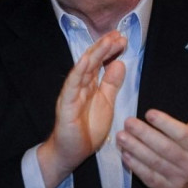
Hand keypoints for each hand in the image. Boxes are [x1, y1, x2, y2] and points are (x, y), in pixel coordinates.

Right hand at [37, 31, 126, 187]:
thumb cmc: (87, 129)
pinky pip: (71, 86)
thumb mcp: (106, 103)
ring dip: (95, 54)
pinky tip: (86, 61)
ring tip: (107, 41)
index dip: (110, 50)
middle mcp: (80, 85)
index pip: (100, 63)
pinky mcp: (65, 104)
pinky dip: (78, 72)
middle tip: (117, 35)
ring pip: (83, 69)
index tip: (122, 39)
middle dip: (104, 47)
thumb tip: (119, 63)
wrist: (71, 153)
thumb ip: (111, 84)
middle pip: (92, 61)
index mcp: (90, 85)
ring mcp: (72, 93)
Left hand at [116, 79, 187, 187]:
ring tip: (121, 136)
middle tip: (128, 121)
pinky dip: (135, 166)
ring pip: (154, 163)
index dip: (166, 124)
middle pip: (165, 149)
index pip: (183, 135)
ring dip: (136, 149)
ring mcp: (176, 179)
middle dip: (145, 135)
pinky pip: (148, 177)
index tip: (149, 113)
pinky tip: (124, 154)